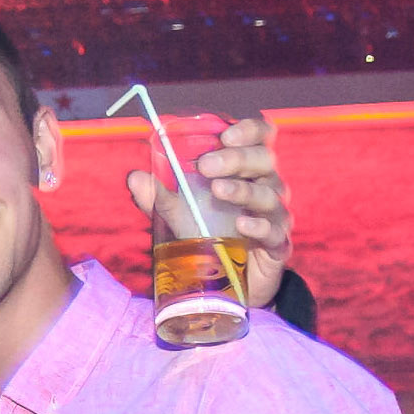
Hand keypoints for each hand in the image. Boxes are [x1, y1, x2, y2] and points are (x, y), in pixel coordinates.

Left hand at [125, 116, 291, 308]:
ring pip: (269, 194)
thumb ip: (158, 197)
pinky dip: (259, 226)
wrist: (225, 283)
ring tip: (217, 191)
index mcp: (246, 170)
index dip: (250, 130)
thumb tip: (134, 178)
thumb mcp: (178, 214)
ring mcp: (275, 216)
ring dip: (243, 190)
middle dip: (236, 158)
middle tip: (206, 165)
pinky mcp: (278, 246)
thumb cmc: (206, 236)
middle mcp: (266, 186)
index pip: (260, 137)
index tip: (226, 135)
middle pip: (264, 159)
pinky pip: (275, 232)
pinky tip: (242, 224)